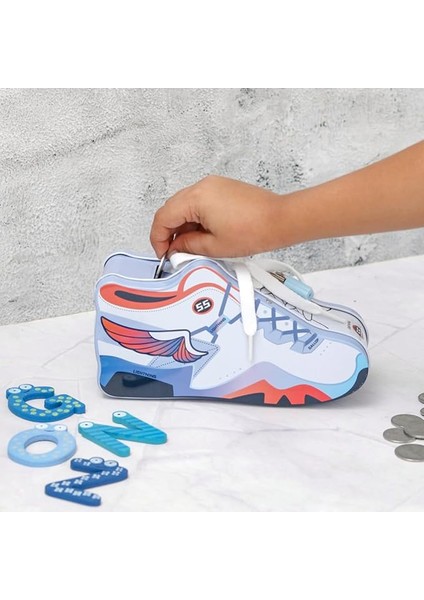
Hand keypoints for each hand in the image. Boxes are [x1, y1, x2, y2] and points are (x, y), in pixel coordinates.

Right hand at [150, 175, 285, 257]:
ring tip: (191, 247)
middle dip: (169, 232)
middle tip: (173, 252)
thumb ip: (187, 247)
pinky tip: (202, 235)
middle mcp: (202, 186)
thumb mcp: (214, 247)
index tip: (163, 254)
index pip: (163, 217)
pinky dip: (195, 218)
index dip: (158, 238)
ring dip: (182, 226)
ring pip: (184, 205)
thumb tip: (175, 248)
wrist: (280, 220)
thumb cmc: (255, 230)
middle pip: (171, 209)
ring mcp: (213, 185)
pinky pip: (199, 202)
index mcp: (196, 198)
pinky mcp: (222, 189)